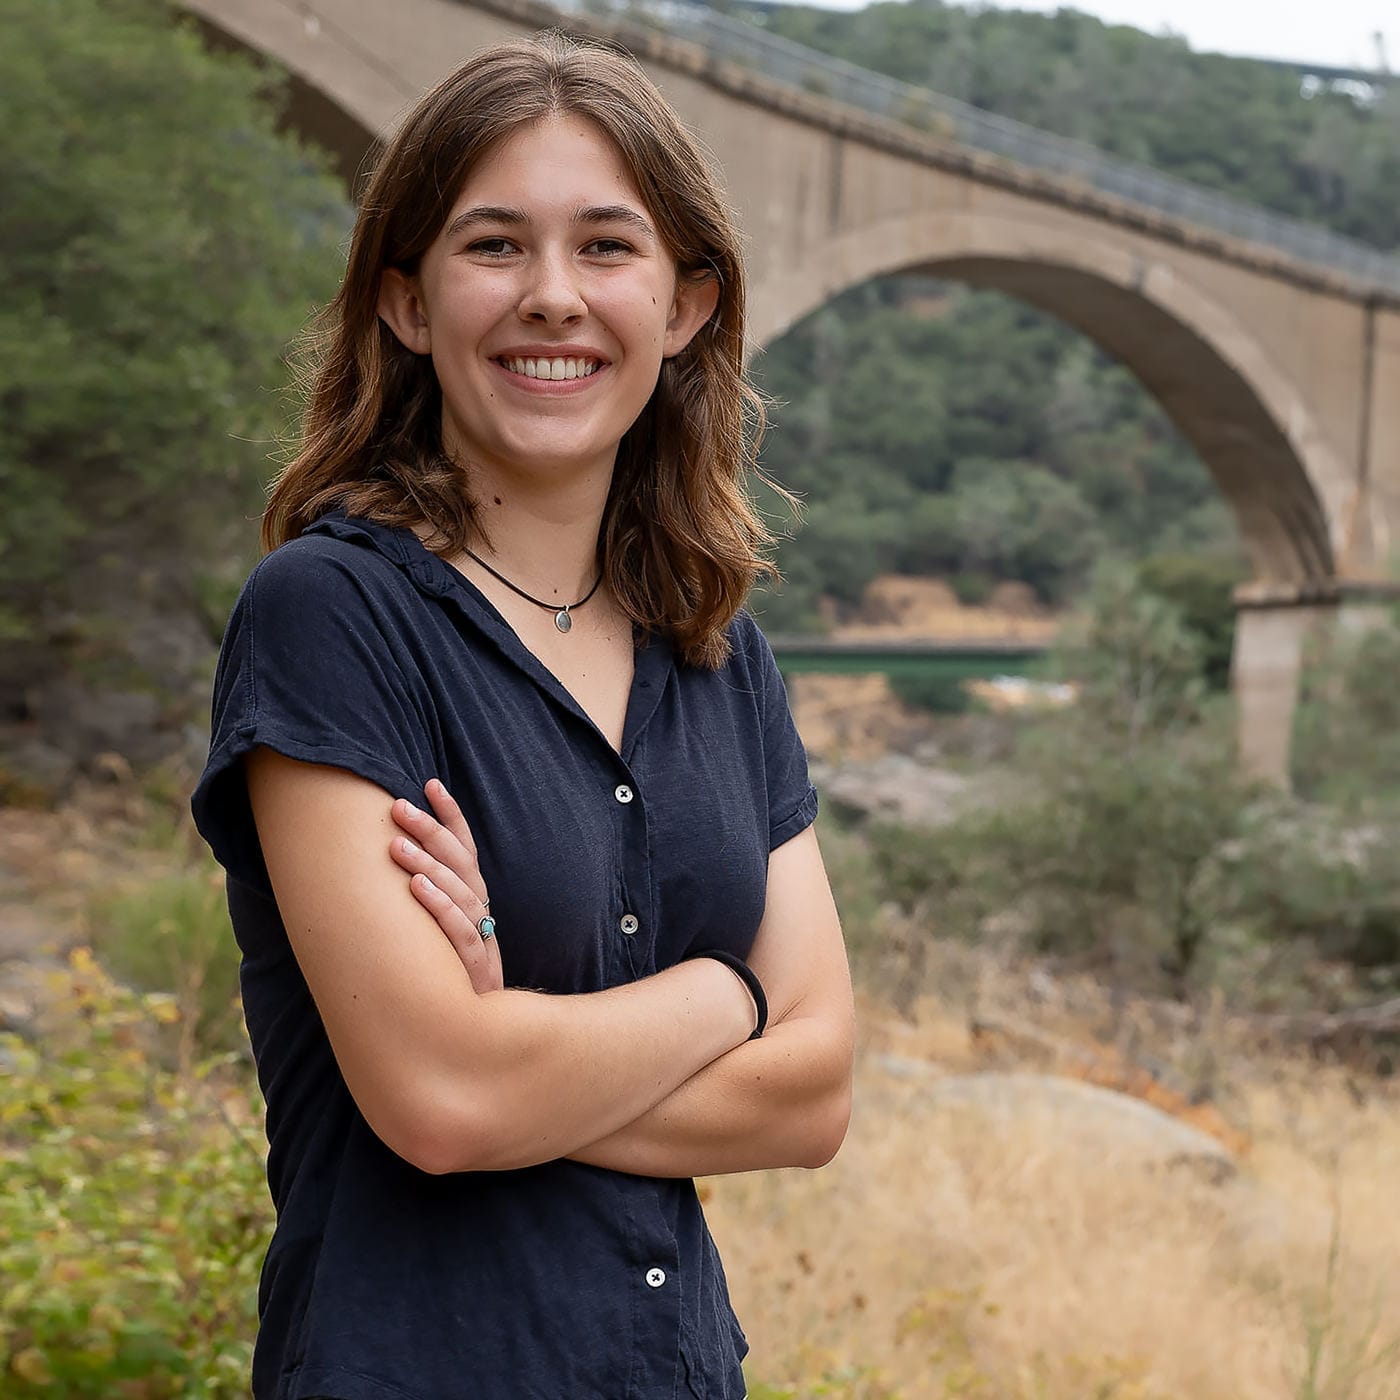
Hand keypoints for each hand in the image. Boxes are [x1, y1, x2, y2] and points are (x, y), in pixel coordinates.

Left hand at [389, 779, 502, 993]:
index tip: (430, 783)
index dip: (452, 817)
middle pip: (463, 865)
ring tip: (397, 845)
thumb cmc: (443, 989)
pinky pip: (461, 933)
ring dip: (430, 866)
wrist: (471, 1044)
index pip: (467, 851)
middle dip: (431, 831)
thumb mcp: (432, 941)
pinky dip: (440, 907)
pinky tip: (415, 887)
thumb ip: (422, 904)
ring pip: (463, 895)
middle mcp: (483, 919)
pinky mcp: (478, 974)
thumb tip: (380, 864)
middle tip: (399, 807)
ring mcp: (483, 946)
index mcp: (475, 906)